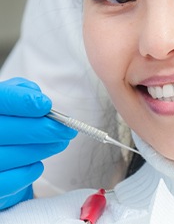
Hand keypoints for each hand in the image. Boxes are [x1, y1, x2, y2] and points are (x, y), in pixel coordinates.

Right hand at [0, 78, 76, 209]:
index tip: (47, 106)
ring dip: (42, 150)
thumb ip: (25, 91)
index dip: (23, 102)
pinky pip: (7, 182)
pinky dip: (27, 173)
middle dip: (44, 130)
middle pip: (7, 130)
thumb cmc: (10, 117)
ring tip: (60, 143)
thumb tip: (39, 99)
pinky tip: (38, 165)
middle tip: (68, 130)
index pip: (2, 99)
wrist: (0, 148)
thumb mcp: (15, 96)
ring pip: (10, 156)